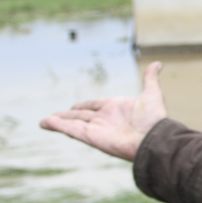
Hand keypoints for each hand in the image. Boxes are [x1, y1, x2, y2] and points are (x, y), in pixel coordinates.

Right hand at [39, 61, 167, 161]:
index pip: (94, 106)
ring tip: (43, 122)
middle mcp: (104, 119)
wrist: (154, 139)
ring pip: (72, 123)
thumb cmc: (155, 119)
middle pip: (80, 115)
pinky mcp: (91, 137)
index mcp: (116, 108)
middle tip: (53, 116)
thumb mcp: (152, 94)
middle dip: (67, 115)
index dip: (84, 105)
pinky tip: (46, 123)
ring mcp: (97, 128)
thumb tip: (158, 64)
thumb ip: (150, 79)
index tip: (74, 106)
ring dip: (58, 121)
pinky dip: (58, 126)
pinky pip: (71, 130)